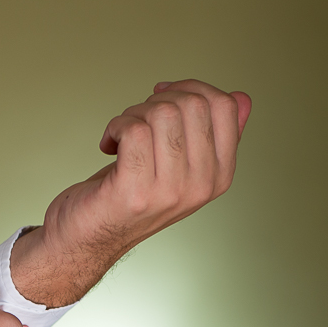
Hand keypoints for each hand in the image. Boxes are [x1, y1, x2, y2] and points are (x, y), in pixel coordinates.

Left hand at [11, 79, 251, 306]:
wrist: (85, 239)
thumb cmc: (127, 197)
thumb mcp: (178, 165)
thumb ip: (210, 136)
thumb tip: (242, 98)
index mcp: (219, 176)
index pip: (225, 107)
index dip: (190, 87)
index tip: (163, 96)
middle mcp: (200, 186)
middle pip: (193, 104)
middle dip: (157, 100)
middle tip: (136, 121)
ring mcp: (170, 191)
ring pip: (162, 113)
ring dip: (132, 114)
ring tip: (121, 135)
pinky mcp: (135, 191)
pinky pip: (133, 130)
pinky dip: (115, 127)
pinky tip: (108, 145)